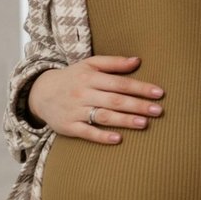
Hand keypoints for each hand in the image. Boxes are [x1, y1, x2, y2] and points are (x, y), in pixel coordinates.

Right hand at [27, 56, 163, 144]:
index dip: (140, 88)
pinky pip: (86, 132)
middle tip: (158, 110)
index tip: (159, 93)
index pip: (120, 83)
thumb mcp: (89, 64)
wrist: (40, 93)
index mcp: (91, 77)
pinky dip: (101, 136)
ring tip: (144, 124)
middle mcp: (83, 93)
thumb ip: (113, 62)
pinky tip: (118, 139)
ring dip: (124, 120)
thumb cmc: (73, 78)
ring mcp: (76, 111)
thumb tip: (137, 60)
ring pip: (103, 116)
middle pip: (115, 100)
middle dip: (138, 105)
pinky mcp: (69, 126)